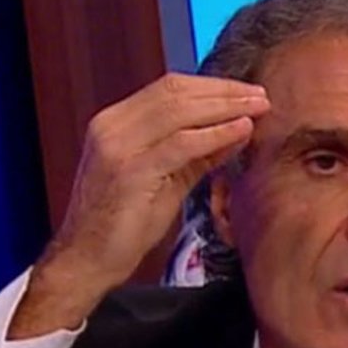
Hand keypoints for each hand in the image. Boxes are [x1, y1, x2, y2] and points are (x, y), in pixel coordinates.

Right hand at [9, 73, 269, 337]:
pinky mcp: (129, 171)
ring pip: (179, 111)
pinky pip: (180, 144)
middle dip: (223, 92)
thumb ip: (198, 154)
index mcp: (115, 122)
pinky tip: (241, 131)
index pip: (169, 89)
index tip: (247, 92)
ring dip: (225, 107)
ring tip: (258, 109)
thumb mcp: (166, 181)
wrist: (87, 260)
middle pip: (175, 92)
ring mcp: (117, 146)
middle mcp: (111, 126)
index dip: (212, 87)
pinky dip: (215, 134)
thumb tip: (238, 130)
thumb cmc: (124, 225)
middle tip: (261, 96)